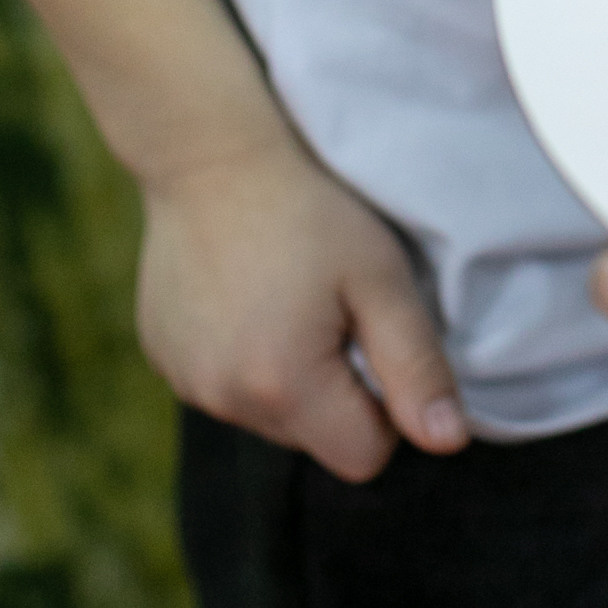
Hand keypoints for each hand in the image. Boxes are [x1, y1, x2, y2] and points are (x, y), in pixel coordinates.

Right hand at [138, 129, 468, 480]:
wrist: (210, 150)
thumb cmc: (309, 206)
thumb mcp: (380, 276)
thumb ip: (416, 365)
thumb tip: (447, 442)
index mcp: (284, 389)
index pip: (363, 457)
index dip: (385, 403)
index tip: (372, 333)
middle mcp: (224, 402)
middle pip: (312, 437)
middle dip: (334, 388)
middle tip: (331, 303)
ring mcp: (184, 382)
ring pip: (266, 414)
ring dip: (287, 374)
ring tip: (285, 291)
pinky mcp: (160, 357)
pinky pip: (221, 384)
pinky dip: (241, 354)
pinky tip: (243, 290)